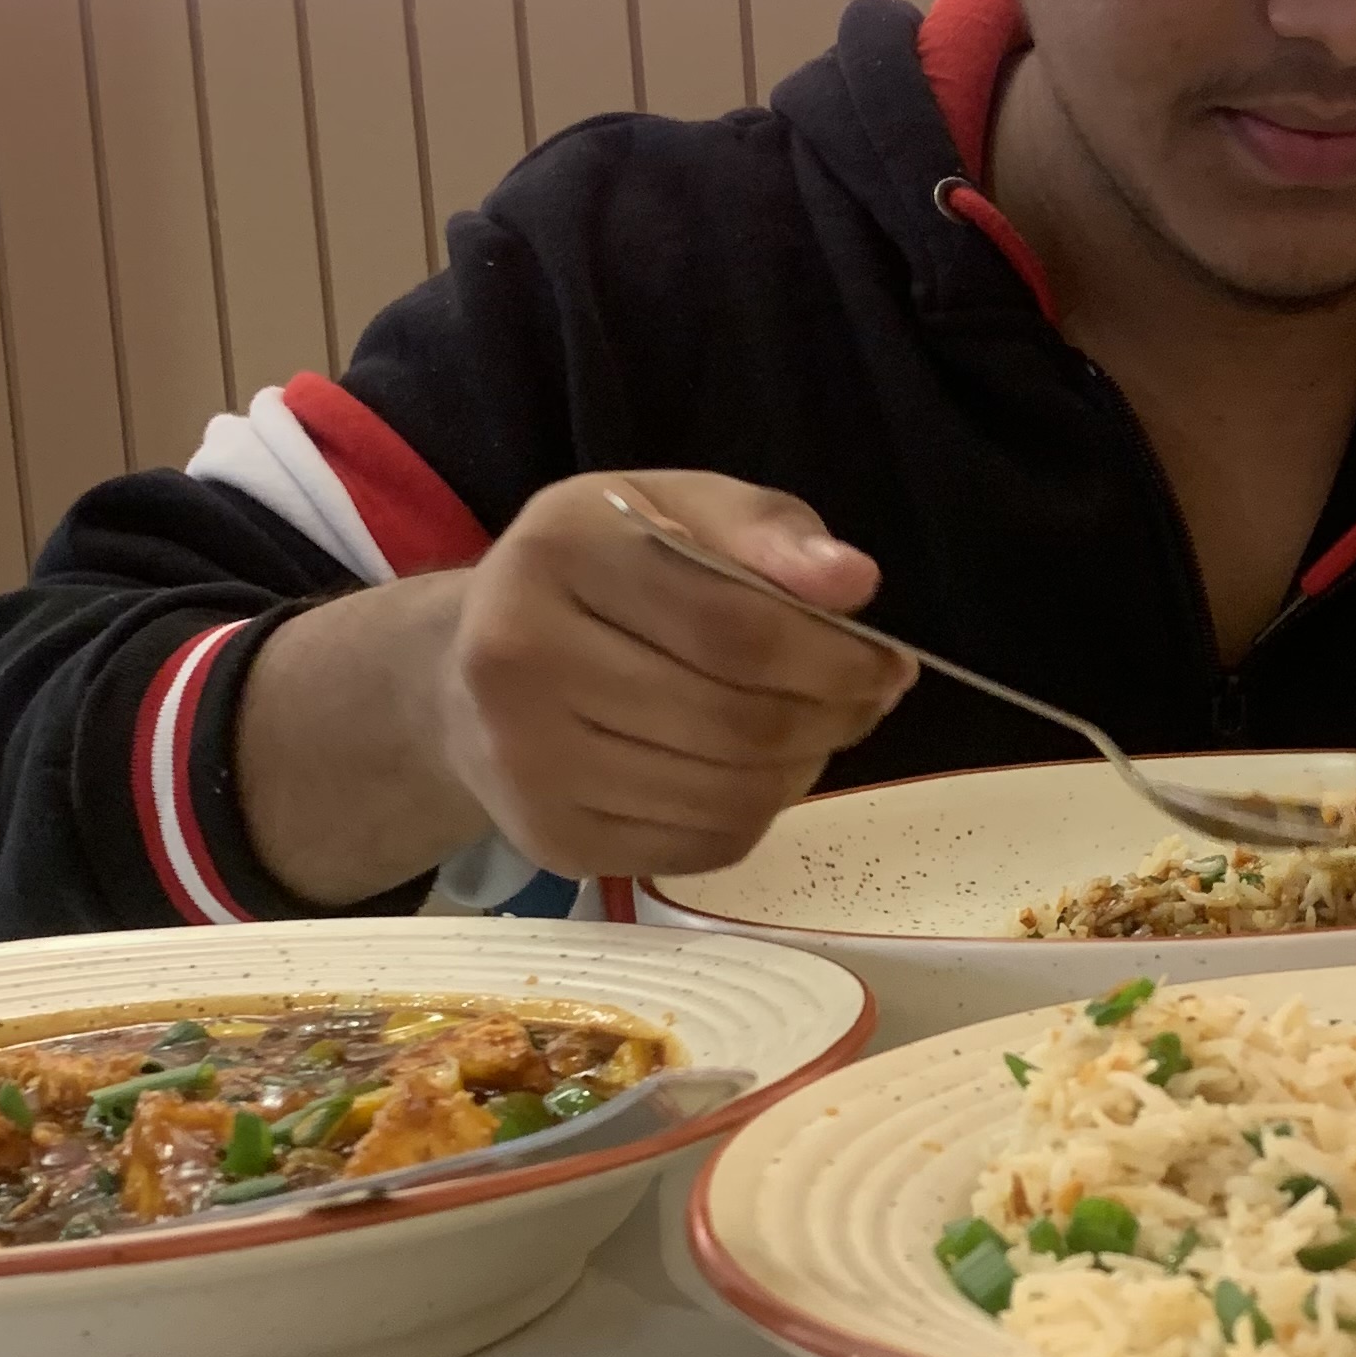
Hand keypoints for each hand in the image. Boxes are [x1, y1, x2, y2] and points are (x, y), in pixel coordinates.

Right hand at [436, 470, 915, 878]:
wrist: (466, 673)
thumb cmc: (598, 576)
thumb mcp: (674, 511)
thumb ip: (767, 530)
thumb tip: (852, 583)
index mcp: (560, 552)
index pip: (733, 627)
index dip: (833, 657)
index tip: (889, 662)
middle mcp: (520, 660)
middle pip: (736, 722)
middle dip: (829, 718)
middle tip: (861, 702)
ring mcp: (526, 763)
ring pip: (727, 795)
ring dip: (800, 769)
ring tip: (808, 733)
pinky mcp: (551, 839)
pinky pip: (702, 845)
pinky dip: (753, 813)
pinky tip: (748, 772)